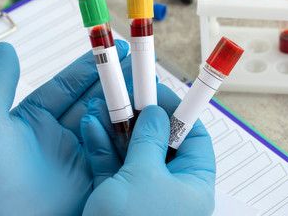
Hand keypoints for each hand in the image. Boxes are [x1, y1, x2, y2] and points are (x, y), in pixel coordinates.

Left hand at [0, 40, 128, 214]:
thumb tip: (7, 49)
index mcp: (36, 117)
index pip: (70, 85)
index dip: (92, 66)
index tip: (113, 49)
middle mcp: (60, 134)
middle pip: (94, 101)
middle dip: (117, 83)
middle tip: (139, 67)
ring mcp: (77, 155)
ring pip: (108, 124)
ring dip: (128, 106)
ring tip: (148, 89)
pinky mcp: (90, 176)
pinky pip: (114, 151)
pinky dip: (129, 136)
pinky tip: (143, 121)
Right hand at [81, 83, 215, 215]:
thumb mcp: (145, 177)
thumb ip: (149, 140)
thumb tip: (156, 115)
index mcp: (191, 184)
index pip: (195, 138)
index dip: (180, 112)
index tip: (161, 92)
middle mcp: (169, 187)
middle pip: (160, 141)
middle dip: (141, 117)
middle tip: (129, 93)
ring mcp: (141, 191)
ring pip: (132, 150)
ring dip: (117, 127)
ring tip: (106, 103)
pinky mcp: (116, 196)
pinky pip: (111, 165)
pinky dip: (102, 146)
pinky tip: (93, 126)